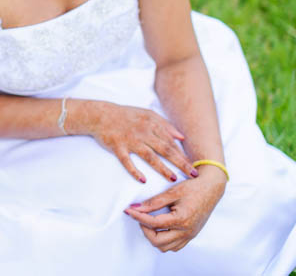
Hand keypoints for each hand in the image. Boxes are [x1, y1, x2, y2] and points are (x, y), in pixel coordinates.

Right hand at [75, 101, 197, 182]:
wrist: (101, 115)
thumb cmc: (126, 115)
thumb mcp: (147, 114)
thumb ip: (165, 125)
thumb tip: (181, 137)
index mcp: (151, 124)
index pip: (171, 142)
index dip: (183, 154)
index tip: (194, 165)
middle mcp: (143, 132)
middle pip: (165, 149)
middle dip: (180, 162)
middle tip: (193, 174)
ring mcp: (130, 140)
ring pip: (149, 156)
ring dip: (162, 168)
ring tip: (173, 178)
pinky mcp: (117, 147)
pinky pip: (127, 161)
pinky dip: (135, 170)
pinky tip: (143, 180)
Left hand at [123, 165, 226, 251]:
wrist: (211, 188)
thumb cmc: (193, 188)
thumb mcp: (172, 192)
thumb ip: (153, 202)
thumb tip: (136, 208)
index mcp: (181, 219)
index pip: (154, 224)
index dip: (138, 217)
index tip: (128, 211)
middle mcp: (186, 231)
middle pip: (158, 241)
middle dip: (145, 230)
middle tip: (140, 217)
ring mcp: (190, 235)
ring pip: (166, 247)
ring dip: (154, 237)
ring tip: (149, 222)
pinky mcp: (191, 235)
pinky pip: (174, 246)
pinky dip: (164, 240)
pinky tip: (160, 228)